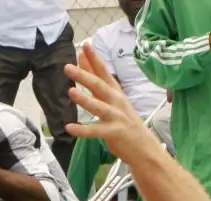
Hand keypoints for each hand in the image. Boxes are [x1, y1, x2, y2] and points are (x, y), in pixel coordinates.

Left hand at [64, 43, 158, 162]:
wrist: (143, 145)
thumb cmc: (123, 120)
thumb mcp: (111, 99)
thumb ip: (96, 83)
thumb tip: (83, 63)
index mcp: (115, 91)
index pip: (103, 71)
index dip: (94, 58)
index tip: (85, 44)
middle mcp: (116, 101)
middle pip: (99, 85)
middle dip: (84, 75)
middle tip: (67, 67)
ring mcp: (116, 116)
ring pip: (98, 106)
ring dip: (84, 99)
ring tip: (71, 92)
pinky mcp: (114, 132)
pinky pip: (95, 131)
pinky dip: (82, 130)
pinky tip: (69, 127)